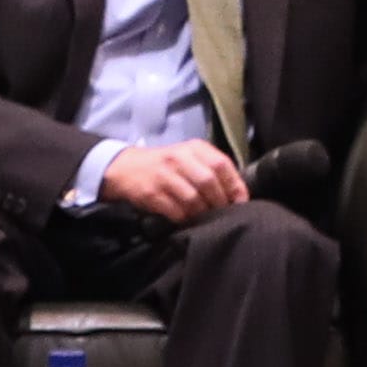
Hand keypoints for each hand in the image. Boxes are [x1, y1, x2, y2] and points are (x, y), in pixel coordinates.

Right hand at [99, 141, 244, 225]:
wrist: (126, 168)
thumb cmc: (165, 165)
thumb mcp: (188, 157)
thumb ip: (211, 169)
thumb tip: (237, 194)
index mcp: (194, 148)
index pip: (221, 164)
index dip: (235, 185)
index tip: (240, 202)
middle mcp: (179, 158)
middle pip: (209, 182)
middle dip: (219, 202)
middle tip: (222, 213)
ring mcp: (164, 175)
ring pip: (193, 199)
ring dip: (202, 212)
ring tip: (204, 217)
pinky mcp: (152, 193)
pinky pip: (176, 211)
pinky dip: (185, 218)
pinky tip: (186, 219)